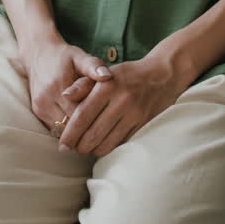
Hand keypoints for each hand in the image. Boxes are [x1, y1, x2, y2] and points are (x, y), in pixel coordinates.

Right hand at [24, 38, 112, 131]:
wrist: (38, 54)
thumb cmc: (64, 57)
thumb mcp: (80, 56)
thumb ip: (94, 66)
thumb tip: (108, 76)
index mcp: (59, 85)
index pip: (80, 113)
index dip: (95, 116)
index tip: (108, 116)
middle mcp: (46, 98)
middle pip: (70, 124)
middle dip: (86, 126)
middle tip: (103, 125)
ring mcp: (40, 107)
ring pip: (61, 129)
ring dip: (76, 129)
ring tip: (92, 125)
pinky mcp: (37, 111)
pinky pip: (55, 127)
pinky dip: (67, 127)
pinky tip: (79, 122)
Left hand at [56, 51, 189, 157]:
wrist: (162, 75)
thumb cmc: (128, 75)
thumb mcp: (104, 73)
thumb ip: (82, 84)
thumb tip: (64, 95)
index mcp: (107, 86)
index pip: (82, 115)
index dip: (69, 133)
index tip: (62, 145)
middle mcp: (121, 100)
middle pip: (92, 135)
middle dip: (79, 146)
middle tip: (73, 148)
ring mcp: (134, 114)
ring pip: (106, 144)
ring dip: (93, 150)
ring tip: (87, 146)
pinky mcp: (142, 125)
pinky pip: (120, 144)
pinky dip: (108, 148)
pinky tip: (103, 143)